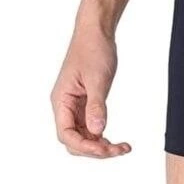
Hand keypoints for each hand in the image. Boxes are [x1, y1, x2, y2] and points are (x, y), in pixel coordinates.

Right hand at [50, 27, 130, 157]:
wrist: (96, 33)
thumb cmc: (93, 50)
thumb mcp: (97, 79)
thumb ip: (96, 106)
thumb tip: (98, 131)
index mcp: (61, 100)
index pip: (66, 135)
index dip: (85, 146)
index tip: (106, 149)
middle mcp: (64, 106)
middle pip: (74, 141)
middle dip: (94, 150)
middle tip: (118, 150)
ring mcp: (74, 106)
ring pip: (82, 137)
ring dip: (100, 146)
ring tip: (122, 148)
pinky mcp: (84, 104)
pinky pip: (89, 127)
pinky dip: (101, 136)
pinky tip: (115, 141)